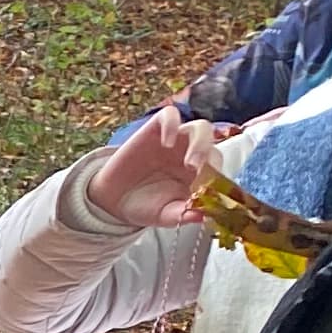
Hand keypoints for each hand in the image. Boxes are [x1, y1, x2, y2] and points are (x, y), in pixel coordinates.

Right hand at [80, 106, 219, 230]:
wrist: (112, 200)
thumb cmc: (144, 206)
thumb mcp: (164, 215)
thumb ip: (183, 215)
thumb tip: (203, 217)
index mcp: (199, 174)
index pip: (218, 168)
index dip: (219, 176)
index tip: (210, 192)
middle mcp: (191, 153)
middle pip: (213, 145)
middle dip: (210, 158)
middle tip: (197, 173)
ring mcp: (175, 140)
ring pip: (200, 128)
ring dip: (200, 143)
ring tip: (189, 163)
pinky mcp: (156, 129)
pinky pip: (170, 115)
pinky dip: (172, 124)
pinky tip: (166, 142)